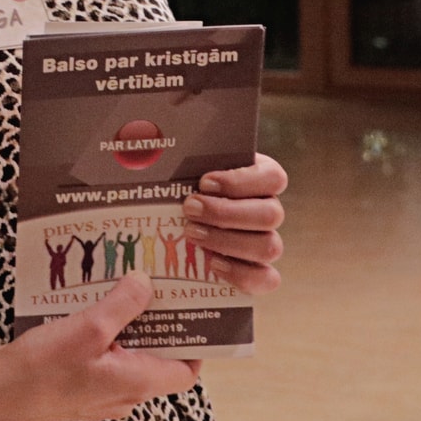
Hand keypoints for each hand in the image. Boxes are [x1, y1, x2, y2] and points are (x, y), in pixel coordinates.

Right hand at [0, 273, 198, 420]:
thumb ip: (124, 304)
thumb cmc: (41, 368)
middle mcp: (124, 394)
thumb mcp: (88, 327)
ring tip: (126, 288)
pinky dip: (107, 334)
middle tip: (160, 285)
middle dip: (160, 322)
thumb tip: (146, 283)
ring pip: (130, 355)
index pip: (187, 371)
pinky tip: (92, 307)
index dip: (196, 341)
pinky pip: (105, 358)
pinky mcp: (79, 386)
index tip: (194, 308)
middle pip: (159, 358)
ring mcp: (100, 392)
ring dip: (131, 325)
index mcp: (136, 384)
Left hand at [184, 152, 286, 295]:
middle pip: (271, 215)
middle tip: (189, 209)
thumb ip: (183, 155)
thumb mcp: (186, 164)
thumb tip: (146, 141)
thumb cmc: (183, 184)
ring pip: (269, 246)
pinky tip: (212, 265)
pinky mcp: (259, 272)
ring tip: (191, 234)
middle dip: (226, 214)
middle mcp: (269, 210)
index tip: (204, 182)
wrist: (179, 219)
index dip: (241, 182)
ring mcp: (266, 242)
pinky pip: (267, 279)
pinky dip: (241, 274)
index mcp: (262, 178)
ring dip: (228, 242)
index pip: (274, 178)